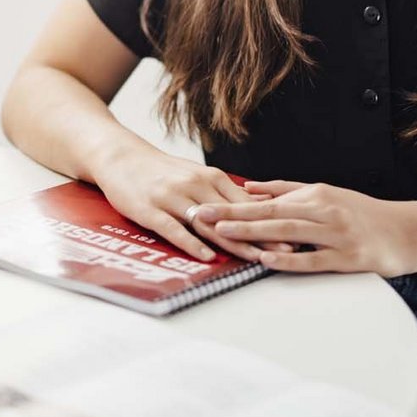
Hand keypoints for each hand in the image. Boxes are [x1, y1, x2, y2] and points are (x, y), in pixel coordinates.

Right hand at [92, 143, 286, 262]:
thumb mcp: (195, 176)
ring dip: (234, 243)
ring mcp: (172, 197)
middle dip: (262, 235)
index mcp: (210, 178)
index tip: (296, 235)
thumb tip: (259, 209)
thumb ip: (223, 193)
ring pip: (208, 223)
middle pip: (233, 216)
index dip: (272, 221)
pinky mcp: (150, 209)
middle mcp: (195, 186)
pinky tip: (206, 256)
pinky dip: (191, 243)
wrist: (120, 156)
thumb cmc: (161, 171)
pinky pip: (173, 228)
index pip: (246, 204)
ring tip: (257, 259)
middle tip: (288, 252)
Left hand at [194, 180, 416, 276]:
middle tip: (202, 217)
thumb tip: (249, 188)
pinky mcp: (351, 257)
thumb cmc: (363, 214)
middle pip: (271, 213)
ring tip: (225, 234)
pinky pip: (315, 259)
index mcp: (314, 195)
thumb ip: (286, 191)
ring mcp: (337, 234)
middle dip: (233, 215)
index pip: (265, 202)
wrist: (410, 231)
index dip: (232, 205)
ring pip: (288, 232)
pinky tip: (266, 259)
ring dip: (254, 233)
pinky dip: (290, 259)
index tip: (204, 207)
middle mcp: (323, 210)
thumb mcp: (325, 195)